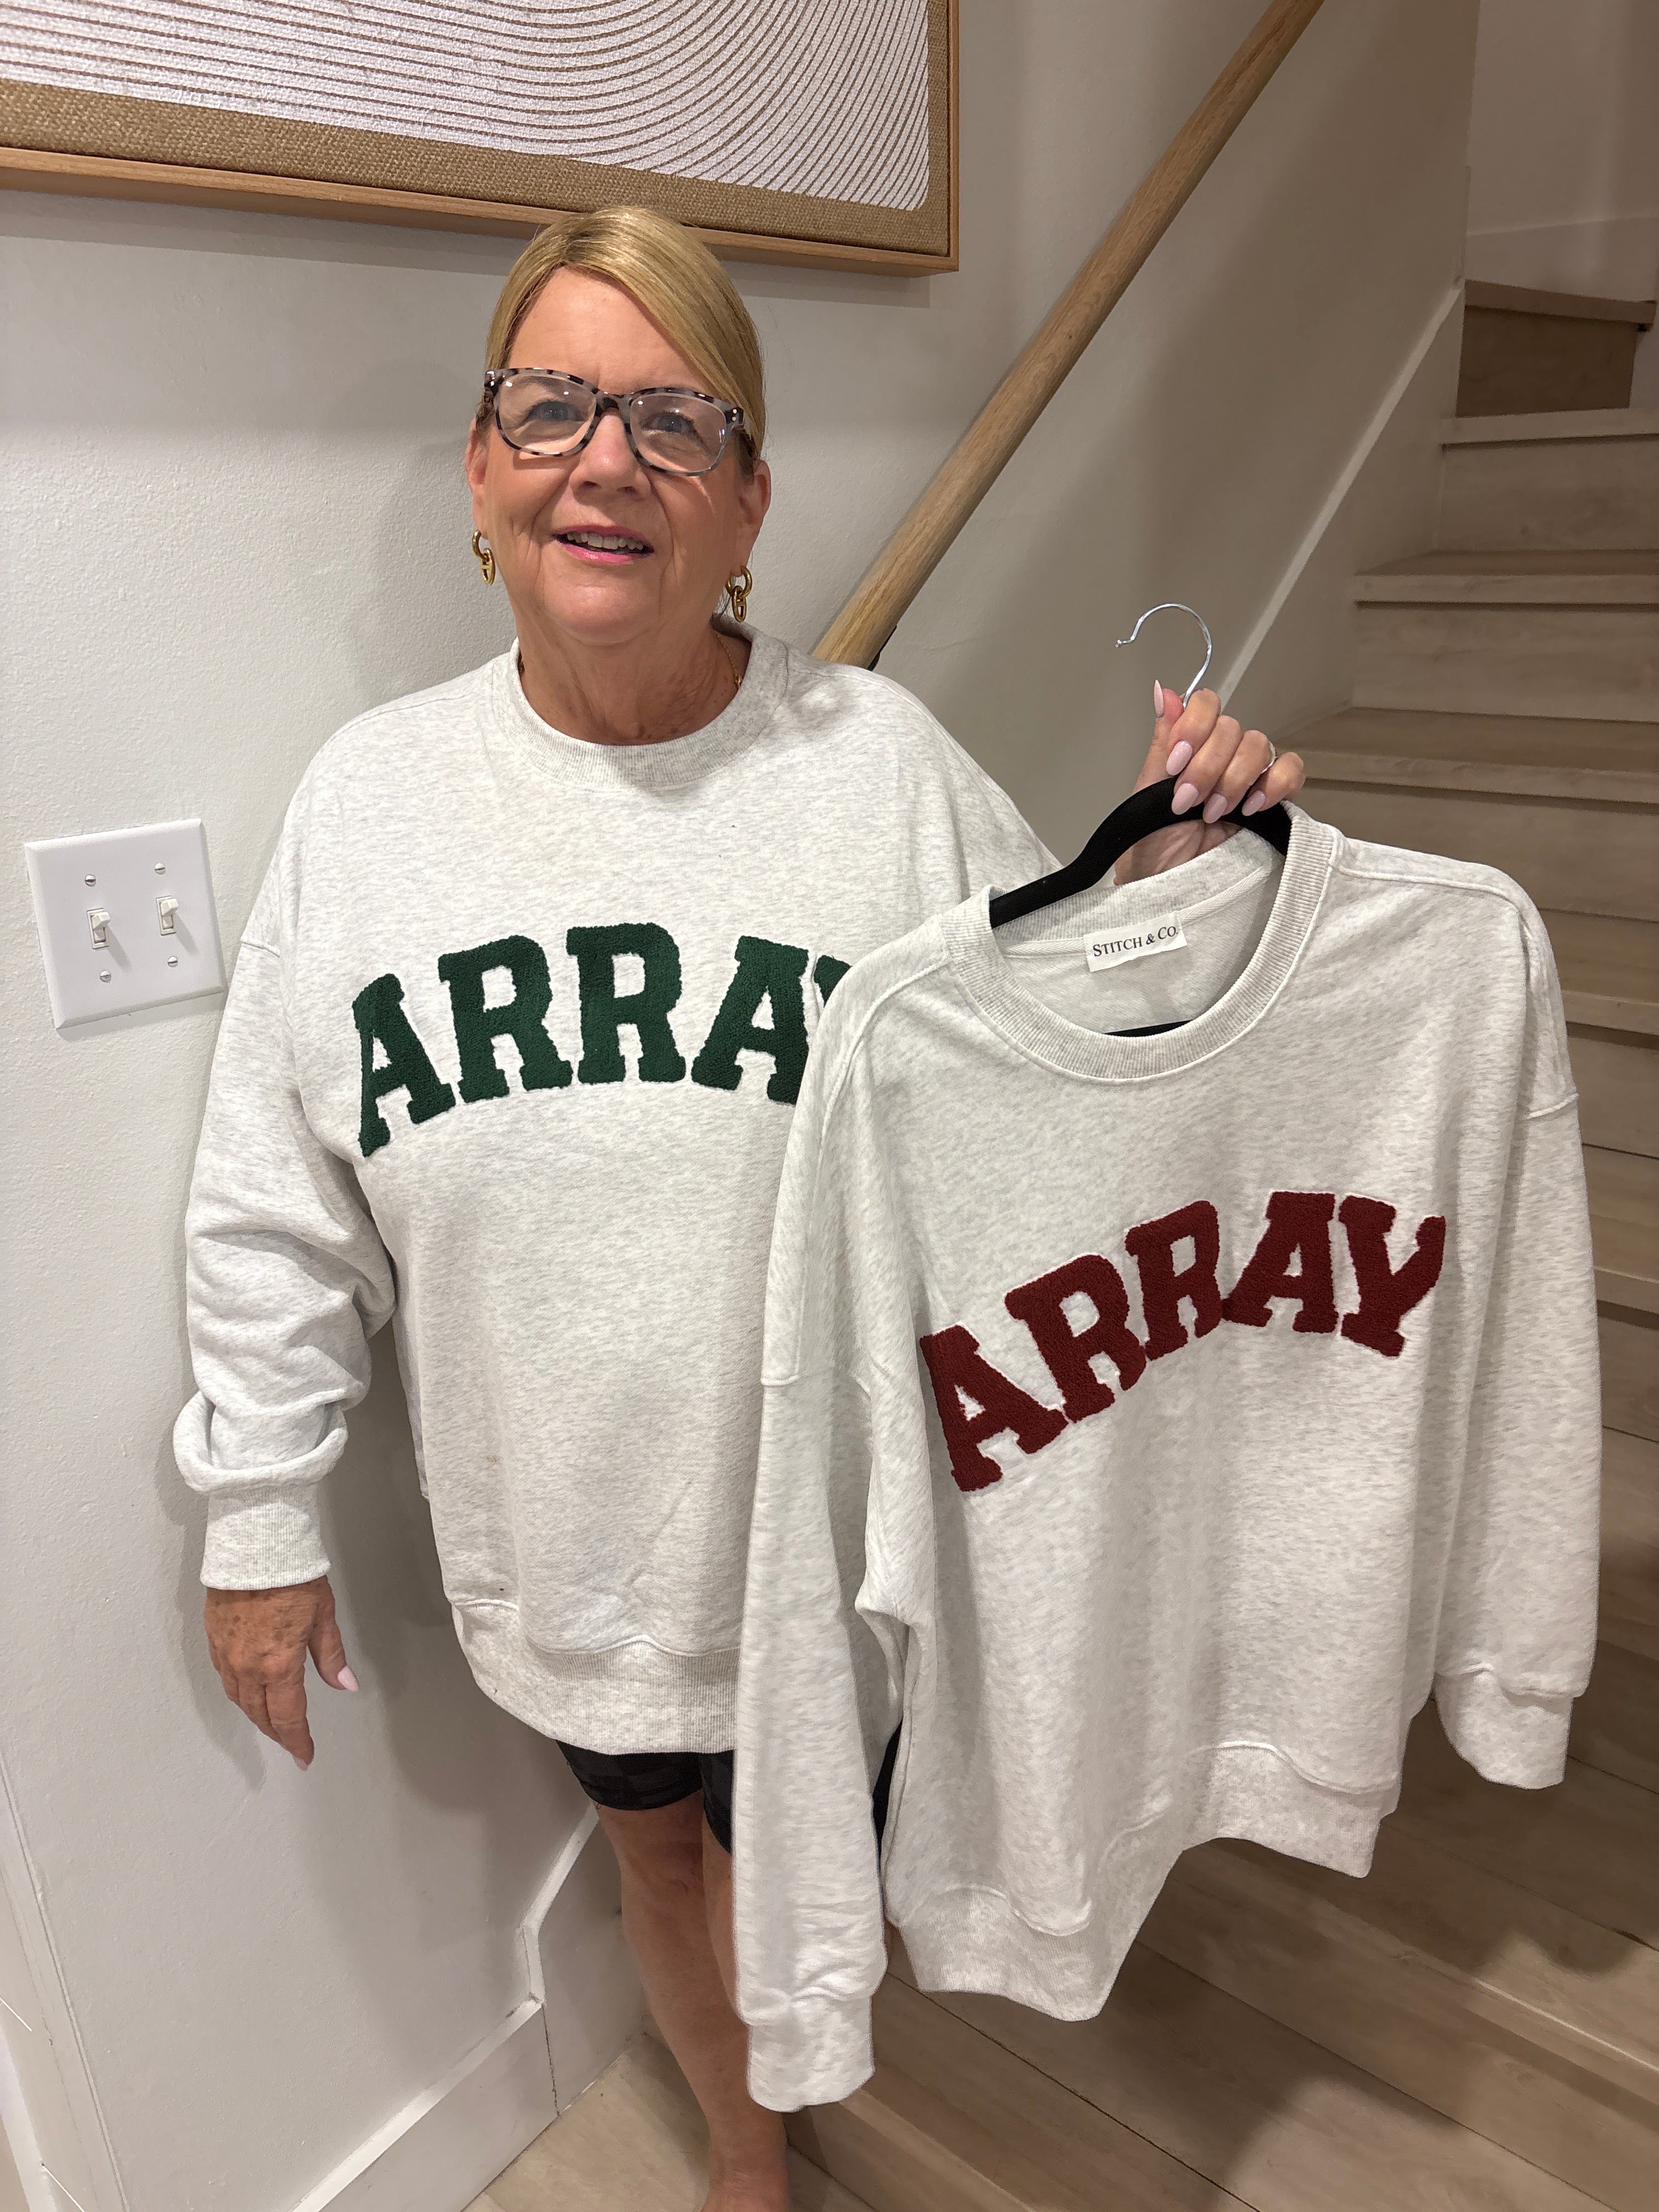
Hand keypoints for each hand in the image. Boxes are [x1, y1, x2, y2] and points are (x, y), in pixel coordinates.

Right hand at [204, 1577, 356, 1769]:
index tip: (305, 1757)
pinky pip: (224, 1678)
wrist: (256, 1546)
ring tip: (272, 1723)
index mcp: (279, 1665)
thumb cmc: (293, 1576)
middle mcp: (248, 1666)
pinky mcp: (213, 1639)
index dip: (297, 1741)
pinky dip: (239, 1692)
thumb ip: (331, 1656)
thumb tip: (345, 1686)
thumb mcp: (323, 1616)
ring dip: (256, 1715)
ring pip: (239, 1699)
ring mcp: (226, 1654)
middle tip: (292, 1743)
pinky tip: (249, 1692)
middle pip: (260, 1714)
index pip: (288, 1717)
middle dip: (278, 1733)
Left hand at [1116, 683, 1304, 883]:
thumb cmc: (1151, 851)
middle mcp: (1221, 757)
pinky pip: (1291, 769)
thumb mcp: (1145, 796)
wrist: (1167, 892)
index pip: (1205, 705)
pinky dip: (1274, 783)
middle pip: (1232, 728)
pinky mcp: (1273, 801)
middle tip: (1187, 801)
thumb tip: (1164, 691)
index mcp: (1190, 748)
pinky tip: (1251, 808)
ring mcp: (1249, 777)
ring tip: (1213, 813)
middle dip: (1206, 766)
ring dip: (1233, 779)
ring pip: (1259, 745)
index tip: (1176, 762)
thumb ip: (1162, 744)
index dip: (1194, 726)